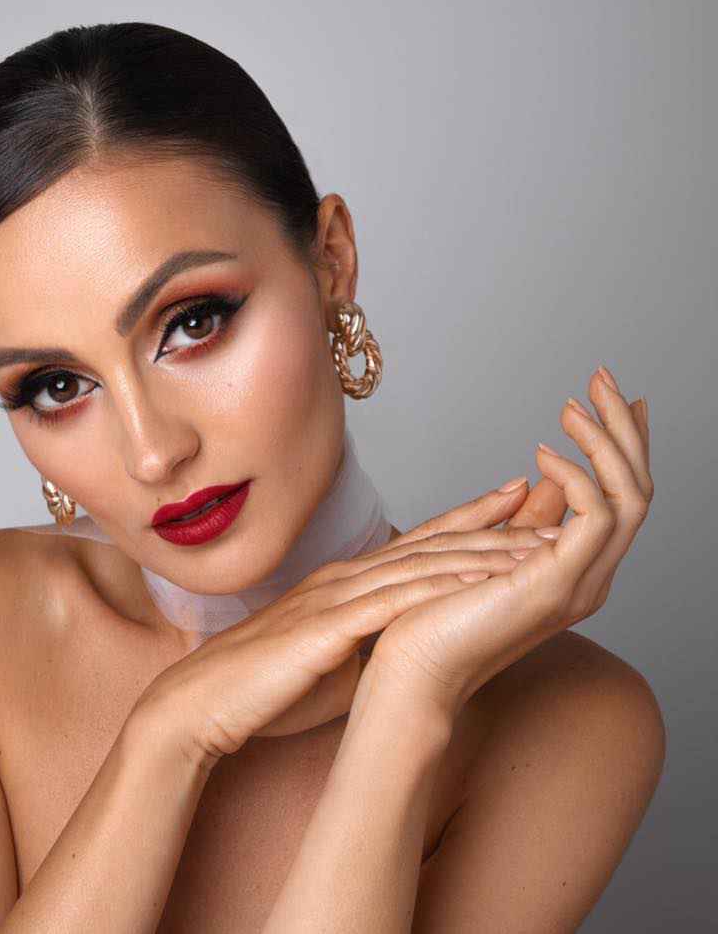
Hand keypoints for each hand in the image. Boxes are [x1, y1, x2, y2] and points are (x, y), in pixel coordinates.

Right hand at [132, 533, 540, 766]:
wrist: (204, 700)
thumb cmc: (265, 685)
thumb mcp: (331, 658)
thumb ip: (368, 642)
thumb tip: (405, 648)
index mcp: (346, 584)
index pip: (416, 543)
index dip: (465, 520)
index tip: (510, 503)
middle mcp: (345, 578)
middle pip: (429, 542)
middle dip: (488, 522)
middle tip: (541, 500)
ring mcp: (336, 597)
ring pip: (420, 564)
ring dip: (480, 552)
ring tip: (533, 542)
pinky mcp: (328, 626)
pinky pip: (394, 602)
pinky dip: (440, 588)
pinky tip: (479, 582)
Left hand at [366, 365, 652, 718]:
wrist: (412, 672)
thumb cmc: (436, 616)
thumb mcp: (486, 553)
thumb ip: (520, 520)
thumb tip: (538, 479)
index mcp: (573, 569)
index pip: (619, 496)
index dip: (623, 445)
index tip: (613, 398)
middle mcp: (588, 576)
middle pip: (637, 489)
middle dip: (623, 428)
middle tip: (601, 378)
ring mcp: (579, 583)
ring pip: (630, 496)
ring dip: (606, 440)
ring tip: (571, 404)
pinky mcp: (555, 585)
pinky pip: (595, 516)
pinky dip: (576, 475)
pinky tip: (544, 453)